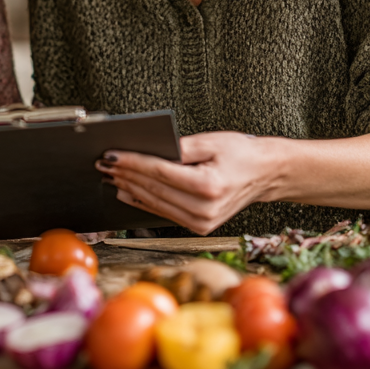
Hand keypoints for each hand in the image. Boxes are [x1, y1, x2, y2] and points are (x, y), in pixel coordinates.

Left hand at [96, 131, 286, 235]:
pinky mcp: (199, 227)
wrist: (265, 175)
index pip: (160, 172)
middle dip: (126, 175)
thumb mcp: (211, 142)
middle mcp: (204, 209)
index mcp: (208, 186)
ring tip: (110, 174)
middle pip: (154, 189)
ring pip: (155, 203)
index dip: (133, 163)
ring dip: (130, 189)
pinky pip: (163, 213)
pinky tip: (127, 192)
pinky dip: (143, 202)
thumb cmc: (241, 154)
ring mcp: (201, 222)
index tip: (112, 154)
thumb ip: (179, 147)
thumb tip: (148, 149)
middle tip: (104, 163)